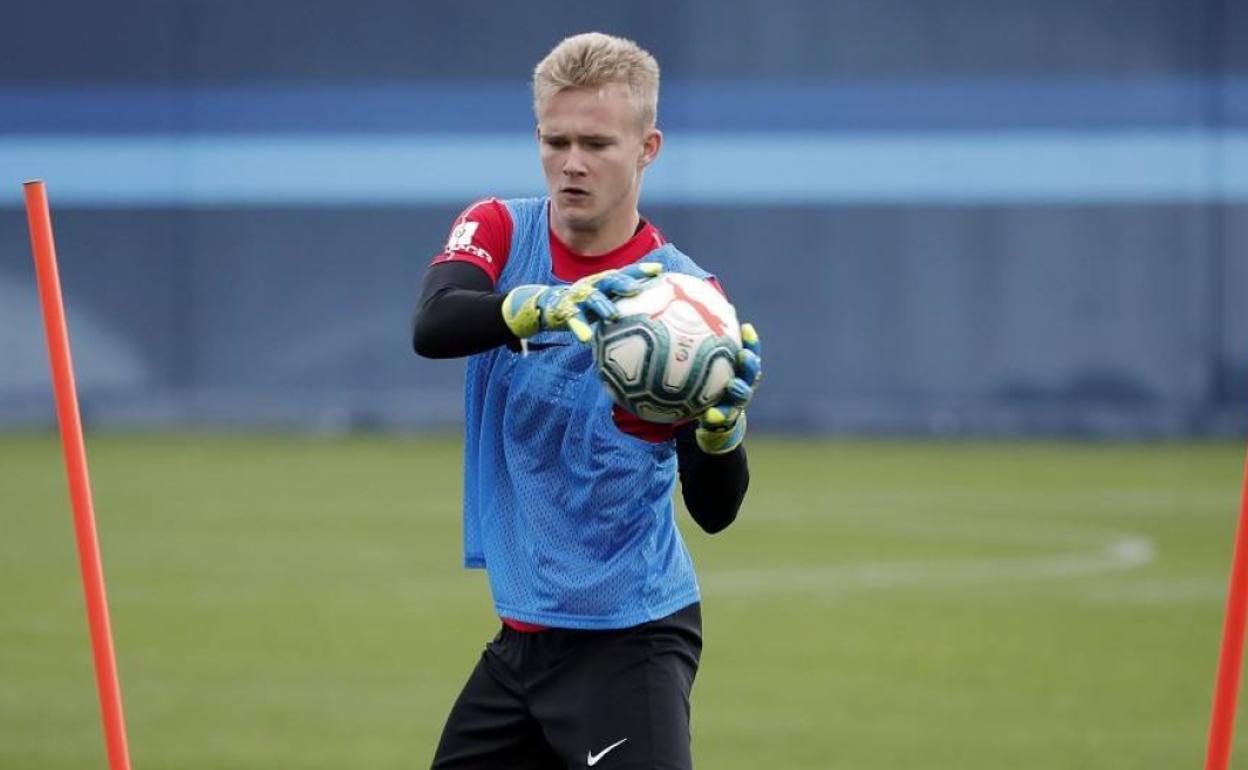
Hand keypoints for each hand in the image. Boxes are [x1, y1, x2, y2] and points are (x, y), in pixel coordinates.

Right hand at [501, 263, 661, 342]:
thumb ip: (624, 304)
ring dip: (602, 306)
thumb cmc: (586, 306)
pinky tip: (585, 338)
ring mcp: (578, 297)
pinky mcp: (564, 310)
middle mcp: (593, 285)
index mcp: (605, 282)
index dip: (641, 270)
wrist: (548, 305)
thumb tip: (657, 314)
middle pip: (610, 280)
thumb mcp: (605, 301)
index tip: (658, 270)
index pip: (625, 273)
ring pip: (592, 299)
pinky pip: (573, 319)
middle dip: (623, 283)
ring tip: (612, 315)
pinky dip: (579, 327)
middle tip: (636, 289)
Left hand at [696, 322, 760, 453]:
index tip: (745, 327)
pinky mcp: (726, 421)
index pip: (749, 353)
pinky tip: (709, 415)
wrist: (713, 423)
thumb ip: (699, 349)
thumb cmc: (707, 388)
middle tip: (743, 355)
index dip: (751, 342)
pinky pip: (722, 418)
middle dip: (749, 363)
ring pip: (742, 396)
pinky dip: (716, 417)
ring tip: (733, 386)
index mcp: (740, 372)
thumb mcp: (706, 369)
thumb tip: (682, 316)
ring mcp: (736, 404)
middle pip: (751, 373)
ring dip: (739, 391)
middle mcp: (742, 386)